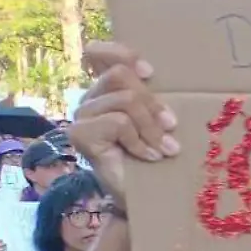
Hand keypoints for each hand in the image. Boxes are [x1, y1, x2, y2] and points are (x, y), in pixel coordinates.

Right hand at [70, 42, 175, 204]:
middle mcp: (90, 99)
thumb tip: (158, 75)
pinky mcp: (80, 134)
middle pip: (120, 74)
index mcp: (107, 90)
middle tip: (171, 127)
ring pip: (125, 100)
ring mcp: (82, 116)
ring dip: (151, 127)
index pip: (97, 52)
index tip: (150, 73)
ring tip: (164, 149)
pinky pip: (119, 122)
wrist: (148, 197)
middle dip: (151, 102)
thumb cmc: (158, 156)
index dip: (123, 54)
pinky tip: (148, 157)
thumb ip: (153, 96)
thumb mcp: (159, 119)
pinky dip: (140, 141)